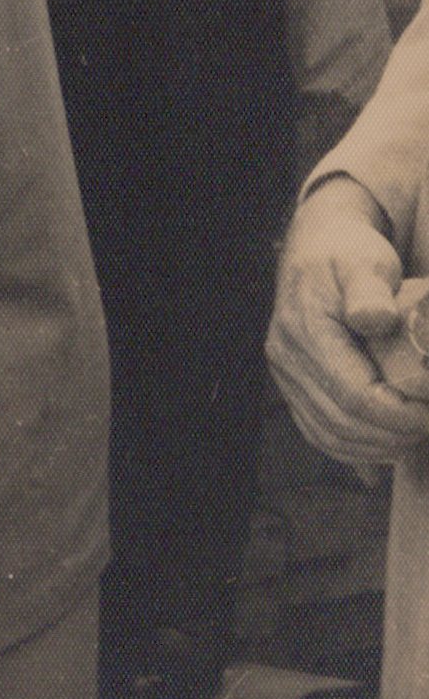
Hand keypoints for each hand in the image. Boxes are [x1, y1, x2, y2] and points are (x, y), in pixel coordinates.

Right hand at [268, 178, 428, 466]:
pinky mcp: (293, 385)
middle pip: (342, 421)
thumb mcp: (366, 262)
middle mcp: (286, 356)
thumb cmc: (349, 254)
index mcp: (304, 329)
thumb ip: (370, 290)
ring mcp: (286, 374)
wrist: (317, 250)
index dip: (398, 415)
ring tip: (413, 434)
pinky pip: (319, 432)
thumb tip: (373, 319)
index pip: (353, 394)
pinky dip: (354, 448)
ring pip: (329, 435)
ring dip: (377, 447)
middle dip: (394, 434)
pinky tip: (385, 444)